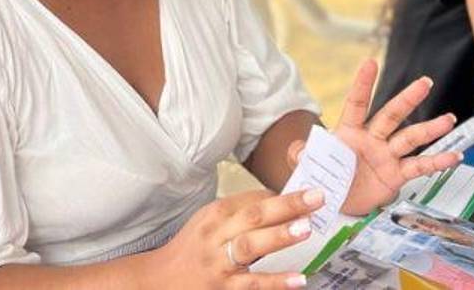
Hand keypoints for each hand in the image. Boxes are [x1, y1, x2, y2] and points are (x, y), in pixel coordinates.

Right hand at [148, 188, 320, 288]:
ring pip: (249, 246)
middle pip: (253, 216)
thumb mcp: (209, 224)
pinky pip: (252, 284)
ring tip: (305, 229)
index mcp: (215, 214)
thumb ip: (240, 214)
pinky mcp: (223, 289)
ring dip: (278, 236)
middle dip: (287, 205)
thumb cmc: (191, 250)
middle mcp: (216, 236)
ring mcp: (219, 264)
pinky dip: (276, 282)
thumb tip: (280, 203)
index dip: (281, 196)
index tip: (308, 193)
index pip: (251, 199)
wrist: (157, 281)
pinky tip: (298, 279)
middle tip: (316, 197)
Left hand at [286, 60, 461, 216]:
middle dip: (407, 99)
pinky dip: (437, 161)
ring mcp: (386, 155)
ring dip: (430, 129)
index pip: (357, 103)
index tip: (370, 62)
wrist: (339, 202)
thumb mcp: (310, 166)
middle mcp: (372, 139)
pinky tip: (453, 156)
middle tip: (424, 82)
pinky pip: (419, 166)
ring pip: (410, 138)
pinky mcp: (396, 174)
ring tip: (449, 119)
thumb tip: (297, 148)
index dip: (363, 84)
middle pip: (391, 115)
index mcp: (349, 132)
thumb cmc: (327, 177)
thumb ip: (303, 155)